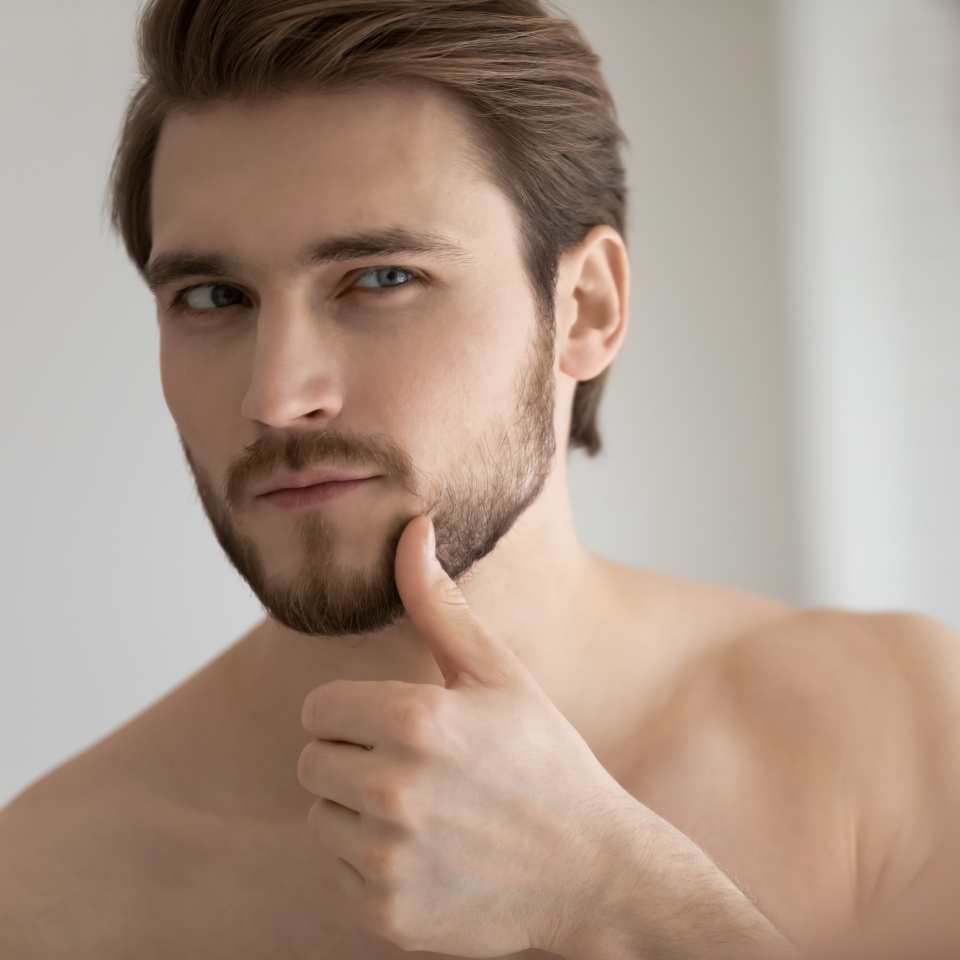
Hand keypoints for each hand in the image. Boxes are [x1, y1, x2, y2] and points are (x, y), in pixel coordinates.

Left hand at [297, 515, 633, 956]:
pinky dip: (373, 864)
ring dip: (359, 811)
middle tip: (417, 767)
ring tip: (428, 811)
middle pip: (312, 762)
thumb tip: (412, 528)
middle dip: (353, 758)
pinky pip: (341, 871)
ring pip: (324, 817)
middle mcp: (394, 792)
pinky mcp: (386, 913)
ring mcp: (389, 859)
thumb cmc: (544, 759)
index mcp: (415, 721)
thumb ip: (438, 604)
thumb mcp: (497, 674)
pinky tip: (430, 855)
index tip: (398, 724)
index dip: (355, 713)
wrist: (593, 870)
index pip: (318, 709)